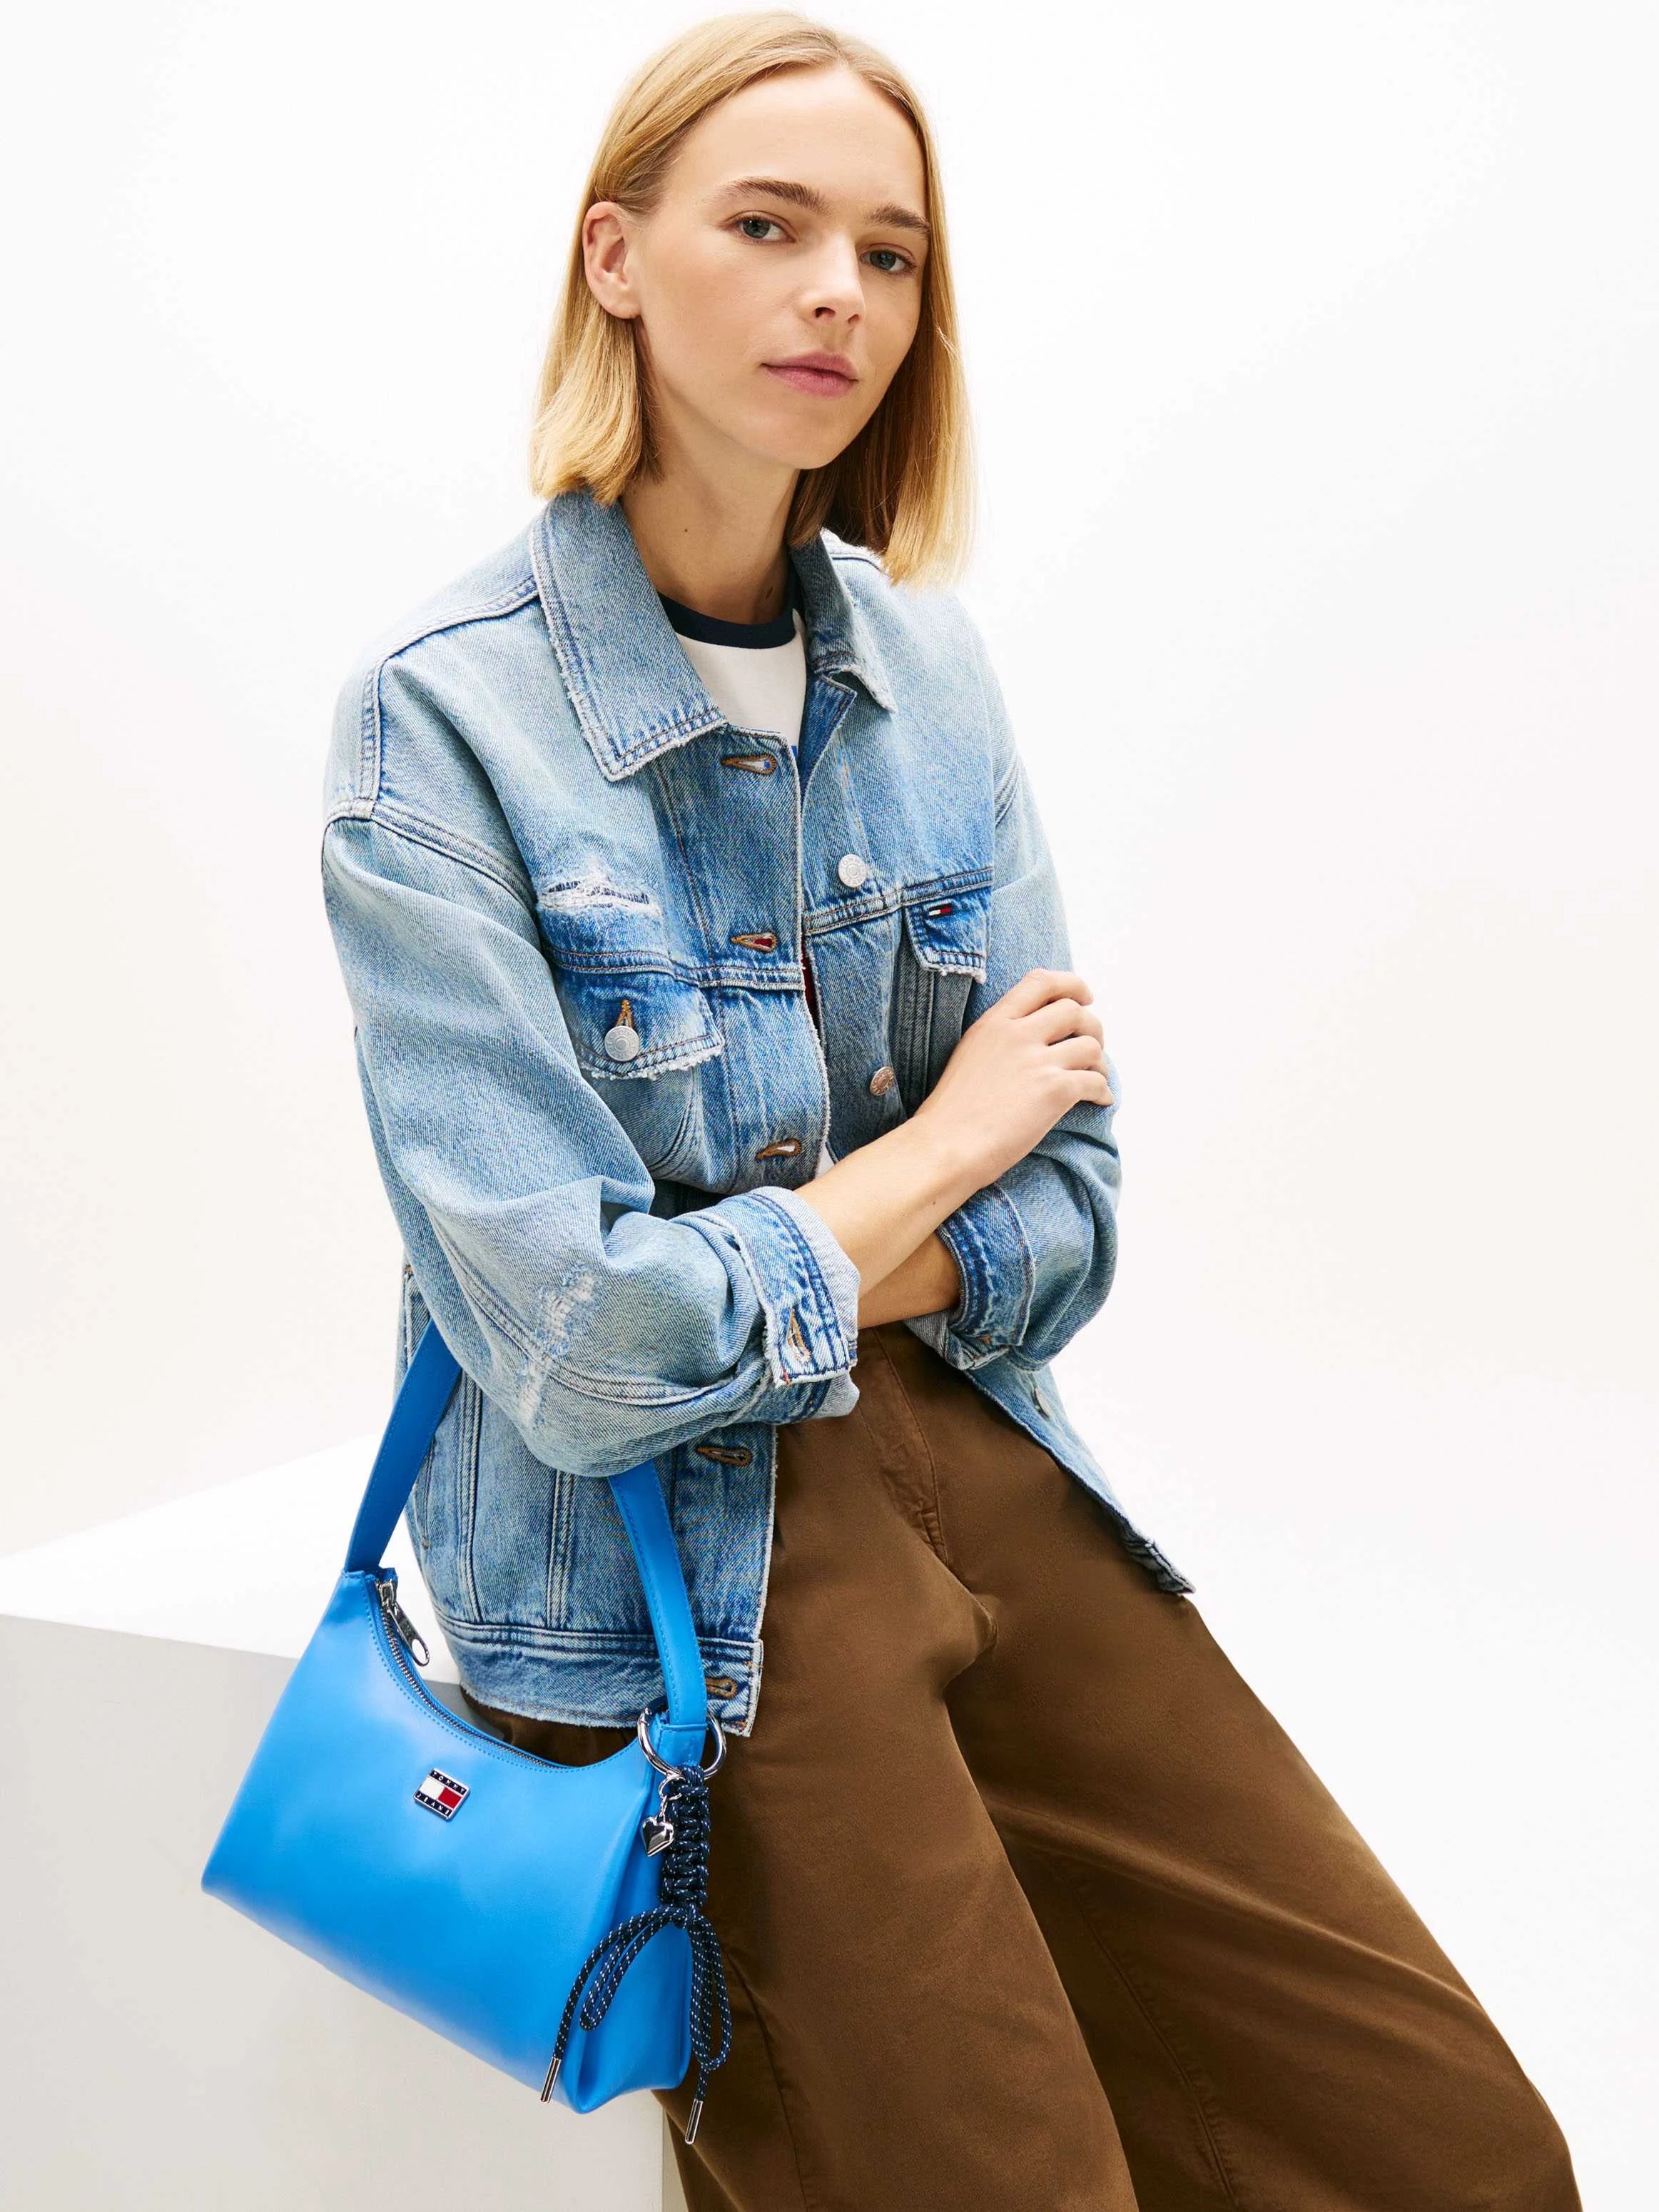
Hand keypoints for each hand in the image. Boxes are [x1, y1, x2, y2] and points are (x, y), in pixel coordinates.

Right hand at [912, 968, 1112, 1191]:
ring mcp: (1037, 1061)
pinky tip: (1099, 1101)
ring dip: (1100, 1063)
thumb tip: (1033, 1039)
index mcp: (994, 1022)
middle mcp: (1017, 1034)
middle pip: (1074, 1011)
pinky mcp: (1054, 1091)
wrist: (945, 1146)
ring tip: (1096, 1077)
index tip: (1085, 997)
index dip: (1071, 985)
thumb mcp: (970, 1055)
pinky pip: (1096, 1082)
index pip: (1041, 981)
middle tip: (1092, 1046)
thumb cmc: (952, 1112)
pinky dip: (1103, 1092)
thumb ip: (999, 1039)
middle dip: (1093, 1027)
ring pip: (1091, 1046)